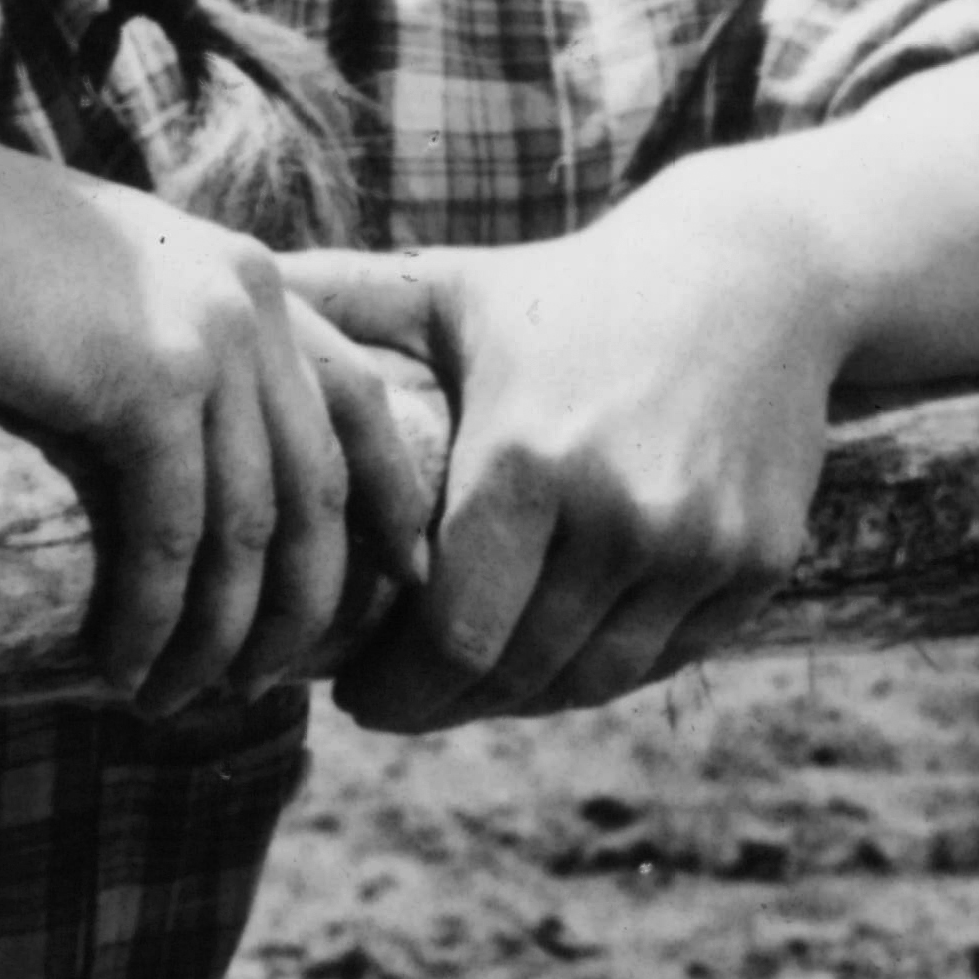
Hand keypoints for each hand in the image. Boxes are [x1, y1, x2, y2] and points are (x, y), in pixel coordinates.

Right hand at [0, 147, 433, 709]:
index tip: (401, 577)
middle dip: (304, 604)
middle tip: (267, 683)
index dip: (391, 497)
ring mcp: (205, 341)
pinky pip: (174, 537)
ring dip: (221, 636)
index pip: (361, 397)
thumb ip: (162, 335)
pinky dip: (157, 619)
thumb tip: (172, 430)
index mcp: (249, 276)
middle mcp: (250, 303)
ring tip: (180, 700)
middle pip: (319, 488)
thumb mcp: (103, 279)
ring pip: (251, 531)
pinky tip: (127, 667)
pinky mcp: (143, 384)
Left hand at [278, 171, 849, 731]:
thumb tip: (218, 280)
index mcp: (528, 458)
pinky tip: (548, 661)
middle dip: (440, 706)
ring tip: (464, 689)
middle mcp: (621, 514)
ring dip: (515, 702)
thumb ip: (340, 303)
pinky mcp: (756, 564)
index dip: (396, 689)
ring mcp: (698, 546)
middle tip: (393, 704)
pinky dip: (597, 674)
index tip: (352, 694)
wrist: (760, 272)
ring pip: (588, 681)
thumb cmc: (575, 287)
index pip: (451, 637)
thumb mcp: (453, 291)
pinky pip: (659, 659)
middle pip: (514, 673)